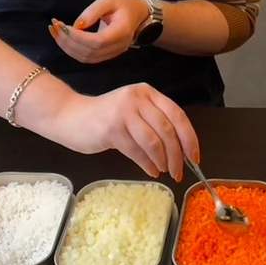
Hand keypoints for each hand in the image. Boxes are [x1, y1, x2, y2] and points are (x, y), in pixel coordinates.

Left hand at [49, 0, 149, 64]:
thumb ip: (93, 11)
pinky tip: (62, 38)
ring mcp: (112, 53)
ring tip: (55, 31)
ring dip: (67, 47)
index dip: (78, 37)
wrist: (137, 15)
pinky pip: (86, 58)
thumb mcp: (109, 0)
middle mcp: (118, 46)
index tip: (62, 25)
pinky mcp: (105, 56)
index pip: (98, 41)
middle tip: (54, 26)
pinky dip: (72, 50)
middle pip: (89, 52)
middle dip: (68, 41)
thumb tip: (77, 25)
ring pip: (85, 58)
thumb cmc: (123, 4)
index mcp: (122, 31)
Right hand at [50, 82, 198, 179]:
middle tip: (179, 171)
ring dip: (163, 161)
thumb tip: (181, 151)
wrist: (70, 117)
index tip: (194, 157)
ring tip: (164, 171)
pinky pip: (136, 151)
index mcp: (148, 93)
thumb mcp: (133, 112)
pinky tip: (151, 171)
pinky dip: (147, 164)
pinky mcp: (111, 129)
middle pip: (167, 130)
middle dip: (177, 155)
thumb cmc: (105, 118)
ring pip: (153, 142)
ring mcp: (124, 112)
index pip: (177, 115)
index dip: (189, 138)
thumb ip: (155, 123)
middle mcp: (137, 98)